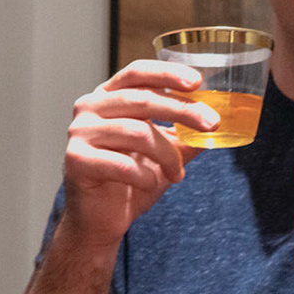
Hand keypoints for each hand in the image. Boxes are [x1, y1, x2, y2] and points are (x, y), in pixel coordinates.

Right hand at [60, 60, 218, 250]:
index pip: (137, 73)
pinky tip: (150, 183)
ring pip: (137, 132)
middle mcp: (90, 107)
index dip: (167, 74)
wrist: (100, 220)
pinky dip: (145, 176)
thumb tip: (217, 123)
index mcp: (108, 96)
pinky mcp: (76, 159)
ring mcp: (80, 132)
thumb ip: (185, 136)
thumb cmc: (129, 181)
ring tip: (177, 173)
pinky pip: (122, 164)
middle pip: (142, 99)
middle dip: (182, 111)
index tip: (197, 82)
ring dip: (167, 155)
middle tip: (212, 124)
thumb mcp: (164, 153)